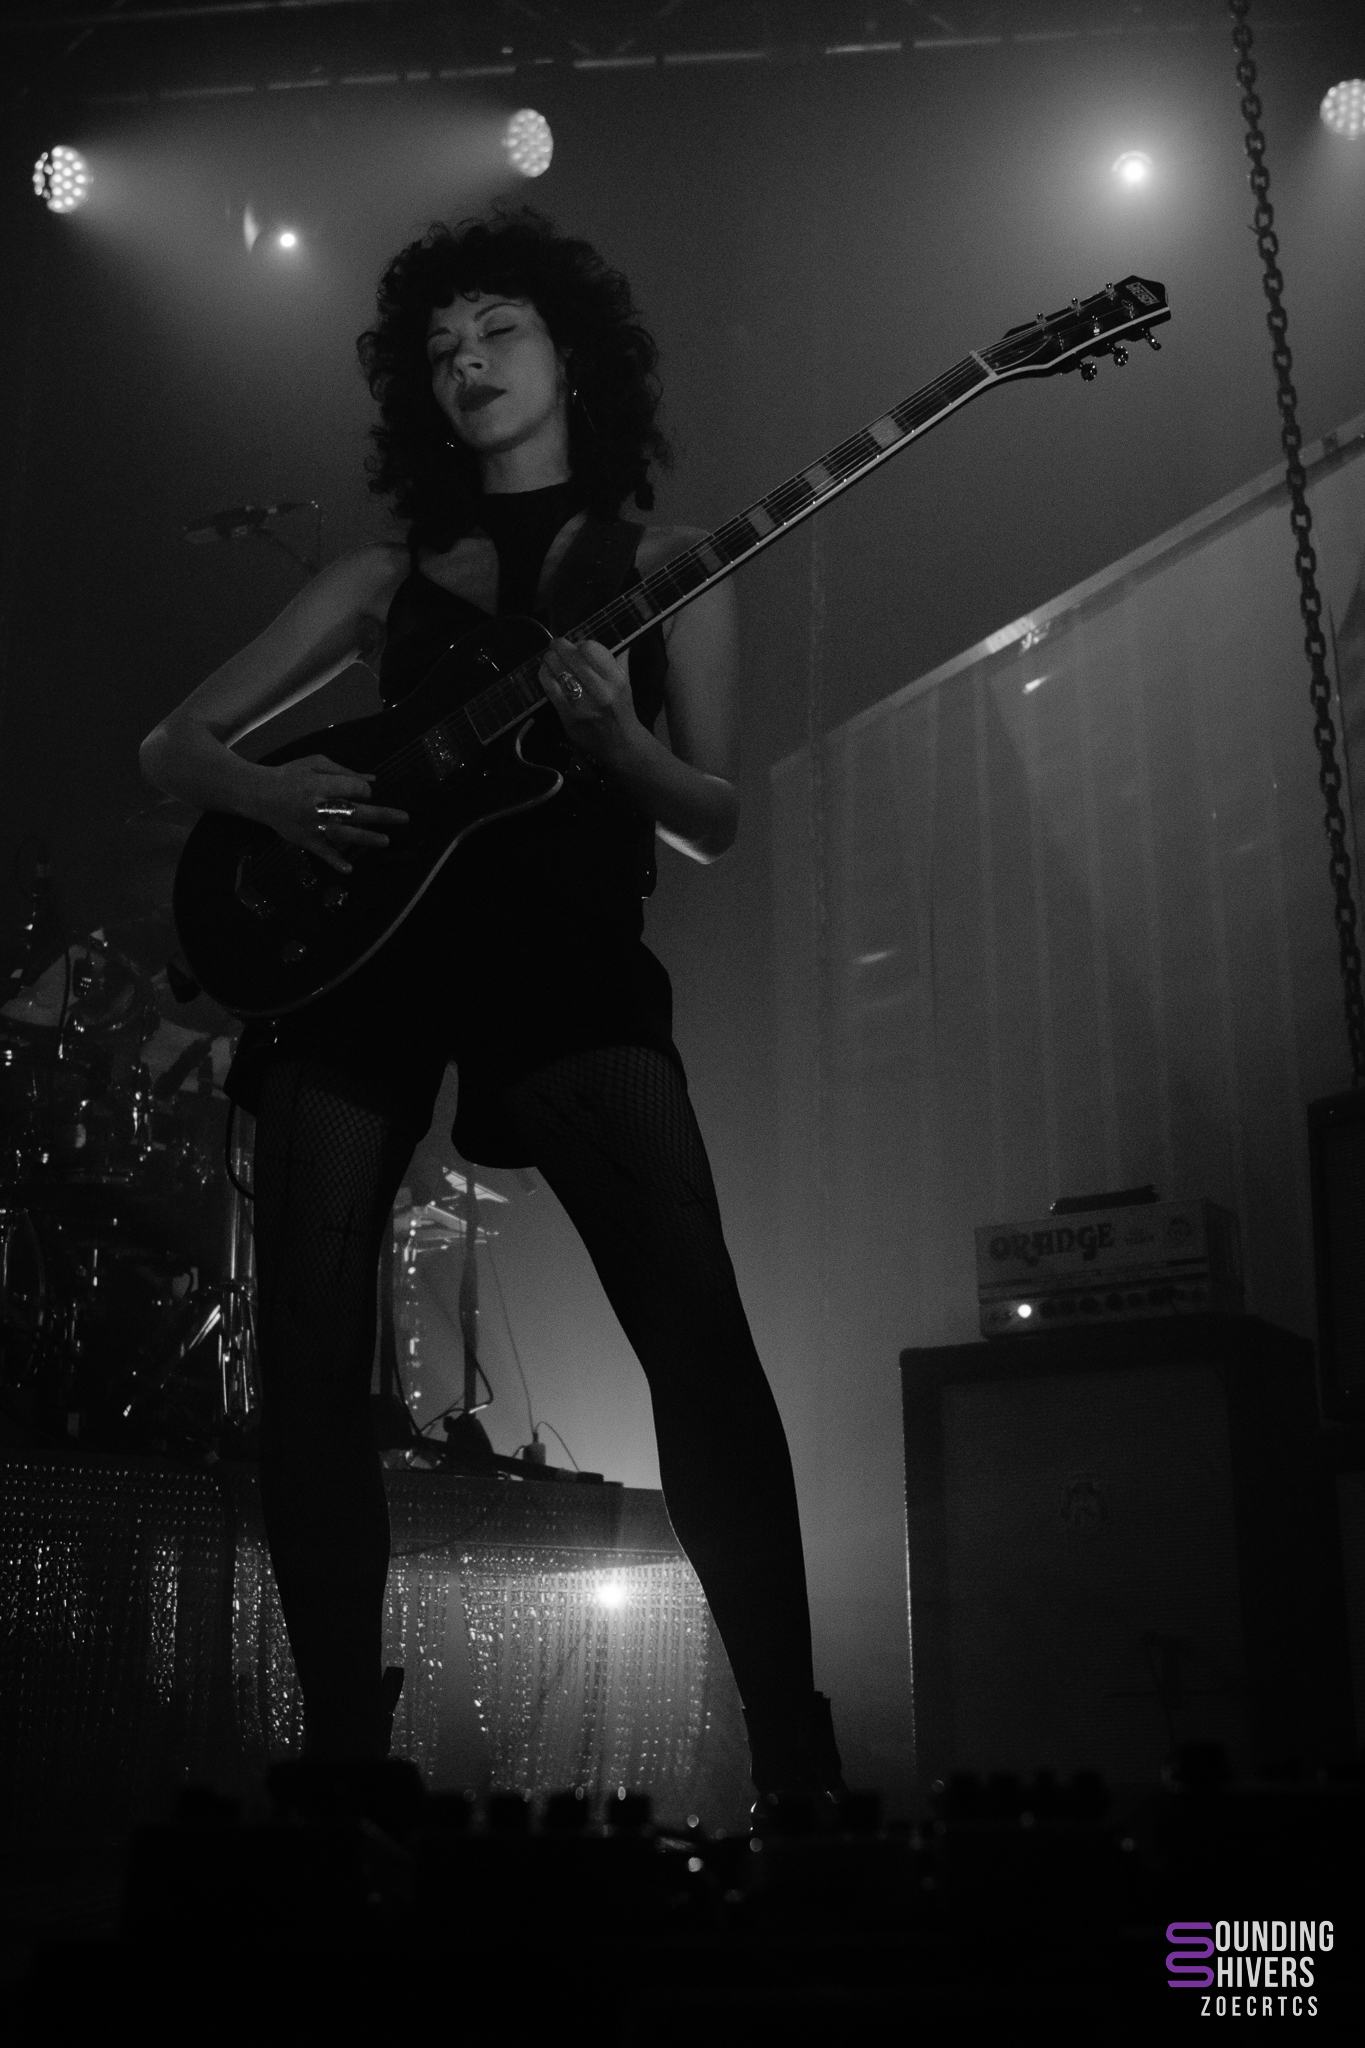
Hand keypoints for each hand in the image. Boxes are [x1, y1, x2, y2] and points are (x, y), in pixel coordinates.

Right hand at [256, 754, 408, 874]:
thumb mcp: (314, 764)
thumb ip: (344, 772)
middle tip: (403, 818)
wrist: (258, 794)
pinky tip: (349, 869)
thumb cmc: (289, 775)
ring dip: (366, 838)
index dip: (364, 790)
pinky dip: (334, 862)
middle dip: (381, 815)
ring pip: (343, 834)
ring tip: (385, 841)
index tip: (365, 792)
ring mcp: (311, 825)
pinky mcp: (304, 839)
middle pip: (355, 812)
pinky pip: (321, 852)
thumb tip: (372, 780)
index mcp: (320, 785)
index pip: (353, 789)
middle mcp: (317, 806)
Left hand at [538, 637, 640, 767]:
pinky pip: (548, 687)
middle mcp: (599, 690)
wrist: (619, 744)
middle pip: (570, 656)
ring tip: (550, 657)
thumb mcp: (625, 682)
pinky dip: (544, 674)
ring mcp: (581, 704)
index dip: (581, 643)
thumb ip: (616, 658)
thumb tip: (605, 635)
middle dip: (559, 645)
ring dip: (549, 658)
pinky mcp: (567, 715)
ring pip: (557, 668)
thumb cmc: (621, 708)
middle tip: (557, 644)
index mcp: (615, 679)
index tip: (579, 646)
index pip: (591, 648)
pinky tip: (546, 672)